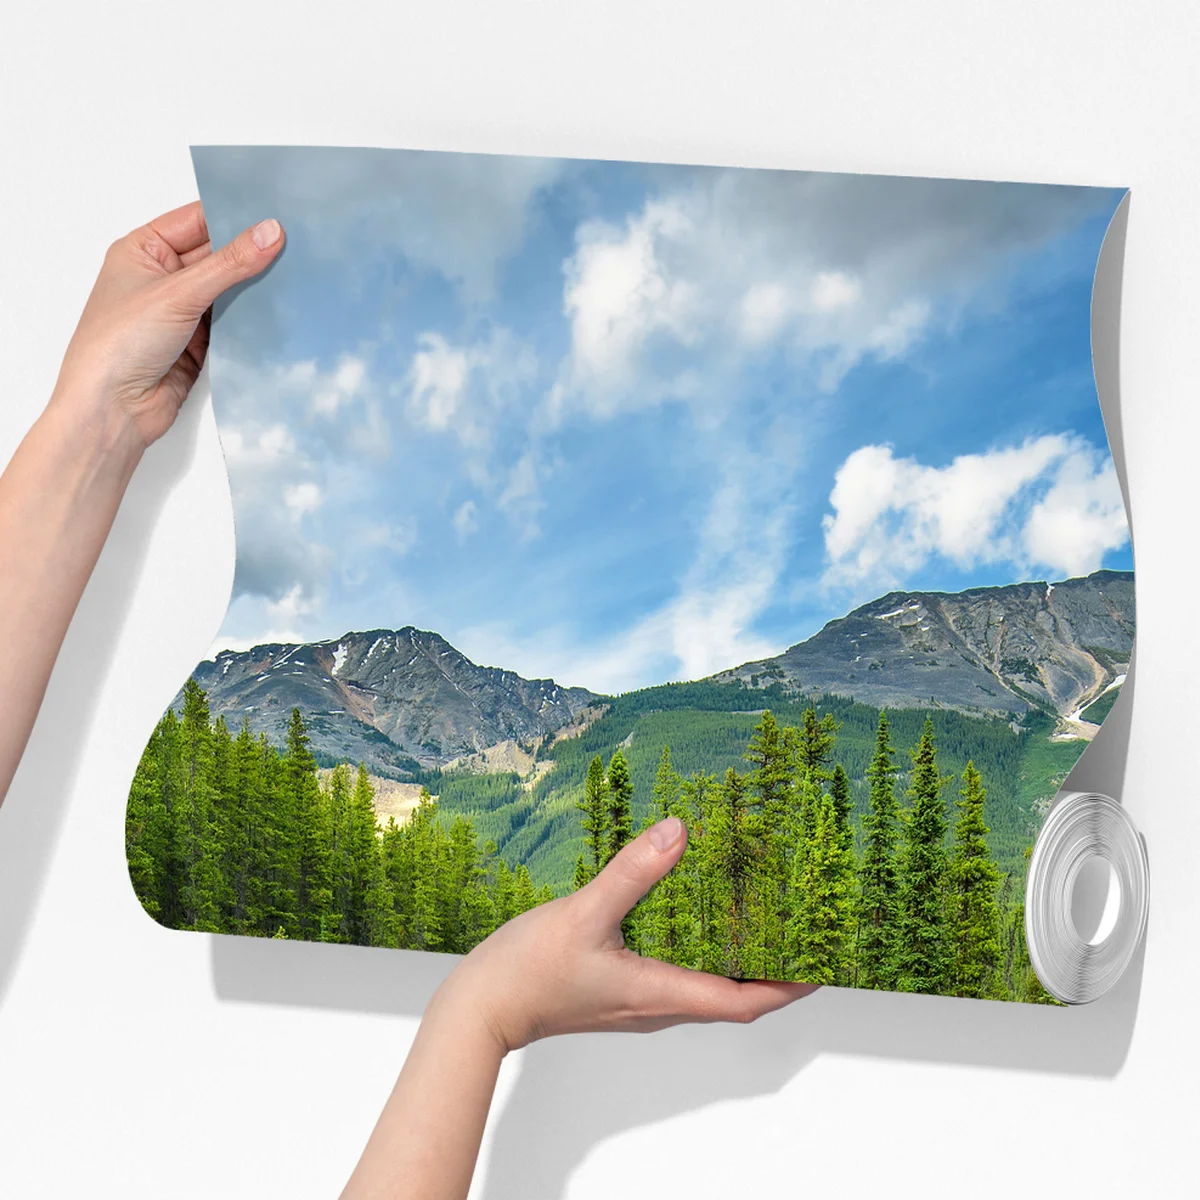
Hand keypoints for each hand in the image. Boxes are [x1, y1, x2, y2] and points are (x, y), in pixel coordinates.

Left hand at [49, 201, 283, 451]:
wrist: (113, 410)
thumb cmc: (119, 344)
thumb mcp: (178, 293)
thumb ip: (229, 264)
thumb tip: (270, 232)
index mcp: (143, 250)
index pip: (197, 221)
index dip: (234, 215)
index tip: (275, 213)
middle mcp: (162, 278)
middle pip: (217, 255)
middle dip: (251, 252)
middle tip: (296, 243)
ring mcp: (182, 312)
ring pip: (229, 290)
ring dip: (255, 287)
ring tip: (297, 273)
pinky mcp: (199, 343)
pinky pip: (234, 323)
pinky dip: (254, 318)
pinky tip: (280, 309)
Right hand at [434, 817, 817, 1054]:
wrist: (481, 1009)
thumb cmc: (528, 971)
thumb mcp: (585, 913)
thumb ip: (633, 872)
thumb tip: (680, 832)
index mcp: (660, 994)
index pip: (743, 1001)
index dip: (788, 984)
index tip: (823, 963)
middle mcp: (656, 1005)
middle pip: (732, 995)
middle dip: (772, 969)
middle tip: (801, 931)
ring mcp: (637, 1001)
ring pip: (704, 985)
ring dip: (736, 959)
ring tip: (759, 918)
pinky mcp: (618, 990)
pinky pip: (676, 974)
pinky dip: (699, 951)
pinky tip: (691, 916)